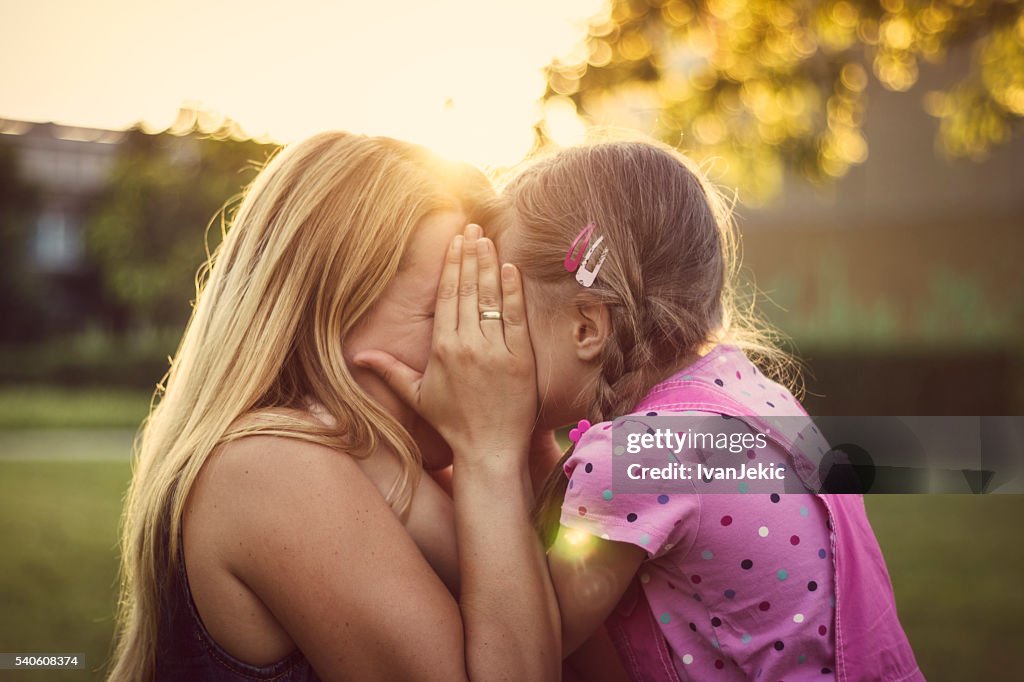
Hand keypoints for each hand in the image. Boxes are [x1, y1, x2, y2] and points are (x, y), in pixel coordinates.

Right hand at [354, 224, 536, 461]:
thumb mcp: (417, 394)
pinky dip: (514, 292)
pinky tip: (511, 269)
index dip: (452, 265)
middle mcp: (467, 344)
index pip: (447, 295)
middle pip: (469, 289)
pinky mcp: (520, 359)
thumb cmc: (452, 423)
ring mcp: (495, 350)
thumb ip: (389, 370)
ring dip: (490, 265)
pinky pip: (516, 318)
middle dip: (471, 255)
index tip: (456, 241)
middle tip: (474, 228)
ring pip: (491, 298)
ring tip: (490, 240)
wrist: (488, 449)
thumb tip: (357, 355)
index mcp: (442, 348)